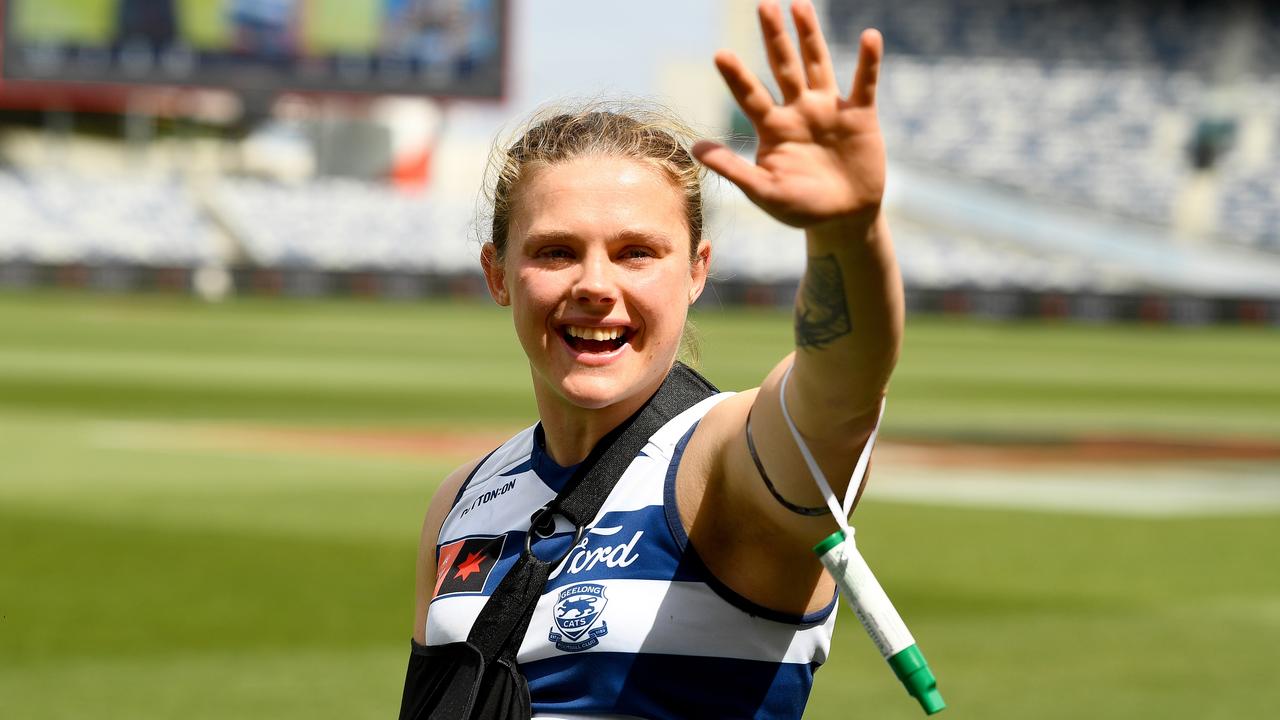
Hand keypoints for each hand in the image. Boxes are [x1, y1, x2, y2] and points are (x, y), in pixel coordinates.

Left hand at [693, 0, 884, 230]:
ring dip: (809, 36)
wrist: (843, 219)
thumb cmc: (799, 208)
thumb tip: (694, 148)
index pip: (750, 96)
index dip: (737, 77)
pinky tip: (870, 37)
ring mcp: (828, 109)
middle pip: (783, 67)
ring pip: (817, 64)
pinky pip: (864, 83)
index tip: (720, 54)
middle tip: (763, 6)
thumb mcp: (763, 191)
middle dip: (774, 38)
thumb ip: (733, 169)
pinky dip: (868, 62)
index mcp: (772, 128)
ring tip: (799, 6)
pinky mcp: (860, 115)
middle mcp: (797, 110)